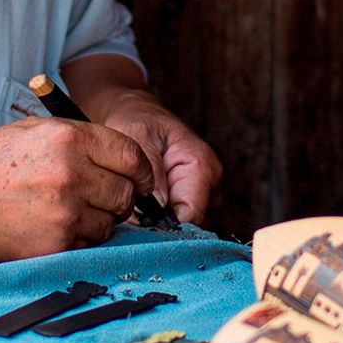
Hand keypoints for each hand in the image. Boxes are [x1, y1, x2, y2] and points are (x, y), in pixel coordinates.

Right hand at [0, 115, 153, 260]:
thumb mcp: (35, 131)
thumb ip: (82, 140)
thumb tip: (124, 161)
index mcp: (70, 138)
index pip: (132, 155)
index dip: (141, 170)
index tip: (139, 179)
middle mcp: (73, 173)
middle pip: (126, 193)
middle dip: (119, 198)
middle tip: (98, 199)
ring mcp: (65, 211)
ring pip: (110, 223)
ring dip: (98, 220)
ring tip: (66, 211)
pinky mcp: (55, 243)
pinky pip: (88, 244)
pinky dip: (78, 239)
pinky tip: (52, 226)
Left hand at [103, 92, 222, 225]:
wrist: (140, 115)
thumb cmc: (138, 123)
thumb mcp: (138, 138)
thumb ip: (150, 173)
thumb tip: (158, 208)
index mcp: (202, 166)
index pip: (192, 215)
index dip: (164, 227)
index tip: (137, 224)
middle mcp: (212, 183)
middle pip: (192, 225)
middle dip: (161, 226)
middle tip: (131, 214)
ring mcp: (207, 193)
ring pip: (188, 228)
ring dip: (161, 225)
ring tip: (136, 207)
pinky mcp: (196, 199)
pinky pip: (183, 223)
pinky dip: (163, 222)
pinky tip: (145, 208)